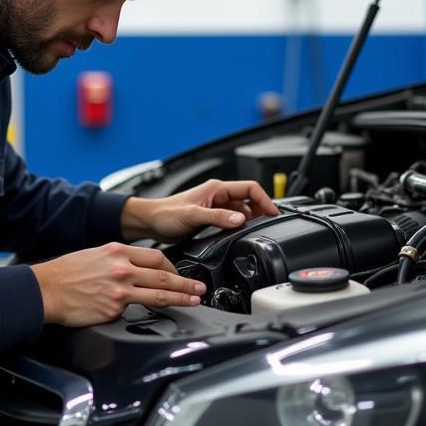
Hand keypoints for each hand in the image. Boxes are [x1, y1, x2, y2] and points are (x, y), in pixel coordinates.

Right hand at [31, 242, 206, 326]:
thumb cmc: (67, 273)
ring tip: (194, 299)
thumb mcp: (96, 254)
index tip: (180, 273)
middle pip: (163, 273)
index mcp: (118, 251)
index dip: (173, 266)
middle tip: (199, 287)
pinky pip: (137, 310)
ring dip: (180, 296)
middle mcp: (122, 268)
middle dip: (185, 281)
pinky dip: (150, 311)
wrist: (46, 290)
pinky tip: (161, 313)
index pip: (156, 256)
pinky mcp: (114, 308)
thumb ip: (120, 259)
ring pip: (159, 292)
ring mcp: (119, 288)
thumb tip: (138, 268)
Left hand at [121, 179, 279, 241]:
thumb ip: (217, 217)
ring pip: (242, 211)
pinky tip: (241, 236)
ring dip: (251, 220)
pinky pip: (233, 221)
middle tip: (270, 225)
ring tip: (258, 232)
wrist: (151, 222)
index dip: (264, 200)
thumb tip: (240, 219)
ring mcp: (216, 207)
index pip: (249, 189)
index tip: (273, 213)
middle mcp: (218, 196)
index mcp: (217, 189)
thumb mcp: (193, 215)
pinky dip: (241, 227)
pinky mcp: (212, 219)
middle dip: (261, 211)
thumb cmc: (166, 214)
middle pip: (249, 200)